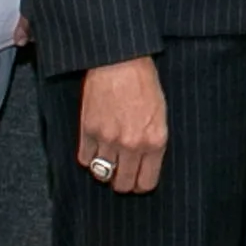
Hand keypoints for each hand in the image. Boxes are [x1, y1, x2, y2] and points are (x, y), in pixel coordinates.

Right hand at [78, 56, 170, 193]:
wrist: (120, 61)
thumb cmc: (144, 83)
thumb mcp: (161, 114)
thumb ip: (153, 141)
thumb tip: (145, 164)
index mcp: (155, 141)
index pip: (146, 182)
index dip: (140, 185)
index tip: (137, 181)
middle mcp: (132, 144)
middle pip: (122, 184)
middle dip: (122, 182)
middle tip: (121, 174)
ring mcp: (108, 139)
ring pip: (102, 174)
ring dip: (104, 170)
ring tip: (108, 160)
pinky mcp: (88, 130)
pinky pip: (85, 159)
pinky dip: (89, 157)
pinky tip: (95, 148)